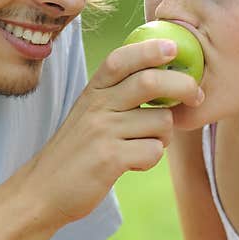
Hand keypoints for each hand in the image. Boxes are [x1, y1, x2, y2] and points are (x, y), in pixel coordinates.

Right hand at [26, 38, 204, 224]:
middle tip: (197, 96)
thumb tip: (166, 78)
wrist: (42, 191)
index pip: (122, 59)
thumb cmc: (77, 151)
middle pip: (150, 82)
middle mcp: (97, 106)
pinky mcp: (109, 159)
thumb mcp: (89, 113)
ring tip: (145, 144)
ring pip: (161, 121)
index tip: (174, 48)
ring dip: (164, 136)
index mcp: (93, 91)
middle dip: (183, 85)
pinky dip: (151, 159)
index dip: (150, 49)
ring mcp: (102, 131)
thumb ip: (117, 95)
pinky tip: (133, 164)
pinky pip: (153, 151)